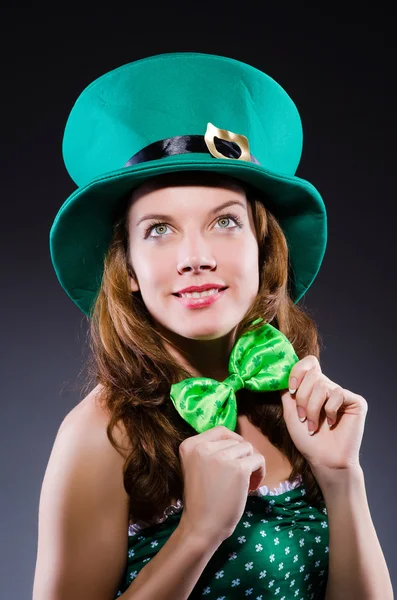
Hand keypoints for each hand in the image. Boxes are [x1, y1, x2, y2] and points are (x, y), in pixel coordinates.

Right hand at [178, 425, 265, 544]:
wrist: (201, 526)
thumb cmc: (201, 500)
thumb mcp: (197, 466)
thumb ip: (210, 451)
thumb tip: (238, 441)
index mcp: (190, 445)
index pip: (220, 431)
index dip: (232, 443)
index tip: (234, 460)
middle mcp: (203, 447)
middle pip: (236, 441)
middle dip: (241, 457)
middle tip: (239, 477)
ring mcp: (221, 457)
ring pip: (248, 449)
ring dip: (251, 465)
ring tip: (245, 483)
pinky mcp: (238, 468)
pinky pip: (259, 460)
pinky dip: (260, 472)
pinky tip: (252, 487)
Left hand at [280, 356, 367, 476]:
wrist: (323, 459)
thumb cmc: (307, 439)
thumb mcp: (290, 411)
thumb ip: (287, 391)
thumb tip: (282, 373)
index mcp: (313, 387)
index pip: (309, 363)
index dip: (298, 371)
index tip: (291, 390)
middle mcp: (328, 387)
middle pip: (312, 375)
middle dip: (302, 398)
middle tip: (302, 417)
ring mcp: (342, 394)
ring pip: (322, 386)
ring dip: (313, 408)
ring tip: (313, 425)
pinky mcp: (356, 402)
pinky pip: (338, 394)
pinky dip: (330, 410)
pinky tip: (332, 423)